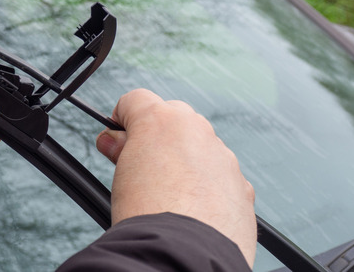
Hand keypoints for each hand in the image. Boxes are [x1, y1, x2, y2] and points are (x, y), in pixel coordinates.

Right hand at [95, 89, 255, 267]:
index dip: (122, 120)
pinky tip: (190, 211)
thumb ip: (119, 150)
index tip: (117, 140)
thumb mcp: (119, 174)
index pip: (135, 100)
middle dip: (157, 138)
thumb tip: (113, 141)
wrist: (184, 253)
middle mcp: (197, 131)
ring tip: (166, 196)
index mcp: (162, 120)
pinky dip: (206, 188)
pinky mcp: (241, 185)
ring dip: (183, 163)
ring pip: (200, 148)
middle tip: (139, 168)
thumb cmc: (148, 213)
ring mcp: (223, 157)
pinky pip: (220, 177)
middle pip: (172, 118)